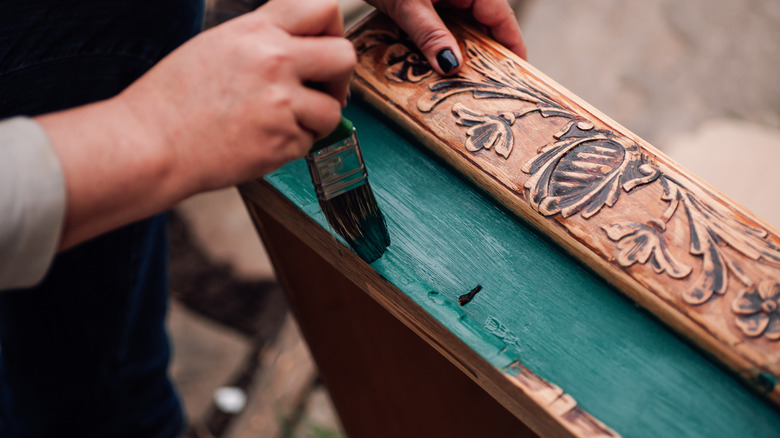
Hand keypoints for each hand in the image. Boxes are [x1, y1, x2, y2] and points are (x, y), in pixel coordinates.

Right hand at [121, 0, 356, 191]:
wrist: (151, 143)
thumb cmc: (174, 99)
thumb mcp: (217, 44)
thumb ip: (263, 37)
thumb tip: (303, 42)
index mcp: (257, 31)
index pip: (324, 8)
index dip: (332, 30)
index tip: (324, 48)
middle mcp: (274, 61)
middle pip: (345, 57)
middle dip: (339, 77)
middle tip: (321, 90)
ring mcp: (281, 103)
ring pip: (333, 108)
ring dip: (316, 118)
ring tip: (284, 121)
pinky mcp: (283, 141)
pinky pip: (310, 141)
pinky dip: (294, 143)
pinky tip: (263, 138)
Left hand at [366, 0, 525, 74]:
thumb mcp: (407, 5)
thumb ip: (430, 34)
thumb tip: (452, 66)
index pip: (502, 19)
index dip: (513, 48)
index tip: (519, 76)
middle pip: (485, 26)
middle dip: (485, 57)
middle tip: (484, 90)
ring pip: (464, 28)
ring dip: (461, 54)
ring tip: (462, 84)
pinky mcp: (429, 1)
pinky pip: (444, 25)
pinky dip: (443, 45)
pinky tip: (437, 65)